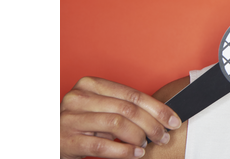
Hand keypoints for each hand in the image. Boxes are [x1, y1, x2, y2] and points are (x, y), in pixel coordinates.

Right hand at [60, 77, 180, 158]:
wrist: (48, 138)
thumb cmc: (80, 122)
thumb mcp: (100, 109)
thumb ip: (123, 107)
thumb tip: (160, 115)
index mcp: (90, 84)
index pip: (133, 95)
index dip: (157, 108)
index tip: (173, 119)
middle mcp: (79, 97)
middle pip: (128, 110)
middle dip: (152, 124)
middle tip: (164, 136)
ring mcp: (70, 118)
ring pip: (117, 125)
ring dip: (139, 137)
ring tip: (147, 144)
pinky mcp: (66, 140)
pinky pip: (101, 145)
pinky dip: (123, 151)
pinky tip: (135, 153)